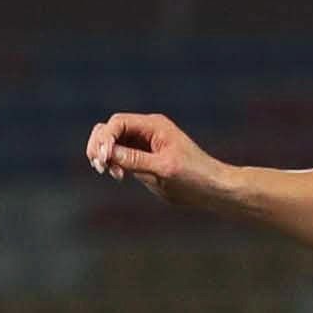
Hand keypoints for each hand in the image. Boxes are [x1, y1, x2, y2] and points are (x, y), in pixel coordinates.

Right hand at [83, 111, 226, 205]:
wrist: (212, 189)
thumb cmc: (194, 177)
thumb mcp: (163, 169)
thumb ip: (135, 160)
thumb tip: (108, 153)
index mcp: (154, 126)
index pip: (118, 123)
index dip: (105, 138)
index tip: (104, 159)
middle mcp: (147, 130)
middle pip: (110, 129)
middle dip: (100, 145)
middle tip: (100, 166)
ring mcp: (144, 144)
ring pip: (112, 141)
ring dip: (104, 155)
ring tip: (111, 173)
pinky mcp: (143, 158)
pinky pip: (119, 155)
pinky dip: (112, 163)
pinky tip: (118, 176)